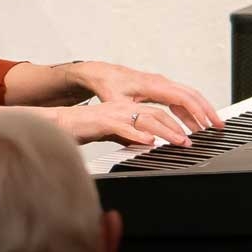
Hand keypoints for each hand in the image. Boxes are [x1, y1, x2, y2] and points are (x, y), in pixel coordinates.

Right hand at [45, 101, 193, 147]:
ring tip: (179, 141)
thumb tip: (147, 143)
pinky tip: (148, 142)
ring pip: (145, 120)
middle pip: (157, 115)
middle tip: (190, 140)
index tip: (190, 134)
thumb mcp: (114, 132)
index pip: (158, 114)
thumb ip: (130, 135)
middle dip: (177, 127)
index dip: (176, 123)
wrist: (60, 123)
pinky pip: (123, 128)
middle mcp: (124, 108)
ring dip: (165, 131)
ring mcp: (114, 113)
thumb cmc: (86, 128)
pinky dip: (137, 135)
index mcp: (128, 109)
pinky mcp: (102, 122)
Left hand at [65, 61, 221, 131]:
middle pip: (192, 95)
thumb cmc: (108, 87)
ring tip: (211, 127)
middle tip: (219, 126)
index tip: (207, 123)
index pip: (182, 97)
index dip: (197, 110)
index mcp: (153, 85)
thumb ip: (131, 117)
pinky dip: (190, 111)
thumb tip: (145, 134)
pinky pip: (181, 100)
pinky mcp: (161, 90)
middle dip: (208, 110)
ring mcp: (163, 85)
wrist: (102, 74)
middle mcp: (162, 83)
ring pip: (189, 97)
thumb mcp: (116, 103)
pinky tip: (193, 124)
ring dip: (201, 111)